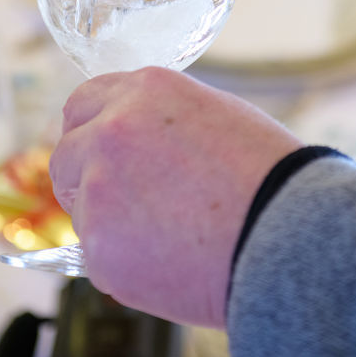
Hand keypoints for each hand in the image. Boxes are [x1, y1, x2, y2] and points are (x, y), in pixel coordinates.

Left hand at [49, 68, 302, 326]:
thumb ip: (162, 121)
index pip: (83, 104)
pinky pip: (98, 257)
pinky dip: (125, 265)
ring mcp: (100, 187)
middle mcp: (112, 129)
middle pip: (66, 154)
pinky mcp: (99, 246)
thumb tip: (135, 142)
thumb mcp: (217, 118)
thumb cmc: (271, 179)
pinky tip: (172, 262)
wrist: (289, 236)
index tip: (101, 155)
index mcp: (145, 91)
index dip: (92, 132)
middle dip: (85, 178)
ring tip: (170, 238)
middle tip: (127, 206)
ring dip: (109, 225)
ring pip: (81, 210)